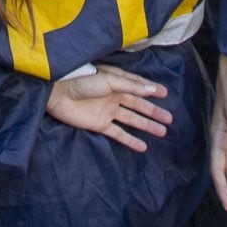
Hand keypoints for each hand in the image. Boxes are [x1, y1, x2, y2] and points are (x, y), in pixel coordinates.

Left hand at [46, 65, 173, 151]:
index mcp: (116, 82)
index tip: (165, 93)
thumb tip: (152, 89)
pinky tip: (143, 146)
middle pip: (138, 105)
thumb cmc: (82, 81)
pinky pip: (118, 133)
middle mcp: (114, 96)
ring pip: (132, 119)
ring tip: (162, 132)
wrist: (57, 94)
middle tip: (169, 119)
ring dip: (147, 125)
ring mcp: (108, 111)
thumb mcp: (109, 80)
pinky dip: (130, 140)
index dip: (151, 89)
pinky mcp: (100, 124)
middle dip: (154, 111)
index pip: (138, 86)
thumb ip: (131, 86)